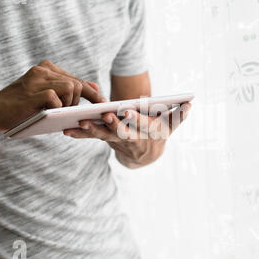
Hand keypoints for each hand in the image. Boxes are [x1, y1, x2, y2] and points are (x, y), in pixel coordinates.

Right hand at [0, 60, 105, 131]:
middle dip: (83, 100)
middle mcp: (43, 69)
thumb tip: (95, 86)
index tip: (103, 103)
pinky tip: (50, 112)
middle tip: (81, 113)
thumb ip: (69, 91)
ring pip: (71, 88)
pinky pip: (56, 97)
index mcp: (47, 68)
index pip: (76, 79)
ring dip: (70, 104)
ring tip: (60, 112)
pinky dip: (57, 107)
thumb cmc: (21, 108)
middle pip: (77, 83)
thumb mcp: (47, 97)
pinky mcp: (32, 90)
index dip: (91, 92)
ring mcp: (37, 78)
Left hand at [63, 103, 191, 168]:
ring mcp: (118, 141)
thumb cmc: (159, 132)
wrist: (146, 155)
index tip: (126, 110)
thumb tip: (191, 103)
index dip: (135, 119)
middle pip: (122, 132)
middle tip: (104, 115)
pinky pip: (93, 137)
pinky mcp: (107, 140)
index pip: (143, 125)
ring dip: (91, 130)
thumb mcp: (171, 125)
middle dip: (113, 125)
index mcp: (150, 131)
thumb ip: (180, 115)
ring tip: (79, 122)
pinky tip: (68, 130)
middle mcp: (133, 138)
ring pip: (104, 136)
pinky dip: (81, 134)